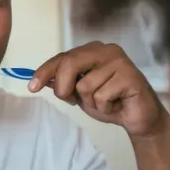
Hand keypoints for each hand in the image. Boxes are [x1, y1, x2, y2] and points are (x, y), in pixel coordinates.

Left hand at [28, 41, 168, 137]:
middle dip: (64, 88)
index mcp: (92, 51)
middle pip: (69, 64)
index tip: (32, 87)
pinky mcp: (130, 76)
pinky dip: (104, 107)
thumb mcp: (79, 93)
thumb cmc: (109, 102)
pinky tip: (116, 104)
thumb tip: (41, 79)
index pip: (62, 57)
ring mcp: (120, 62)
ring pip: (85, 85)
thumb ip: (63, 83)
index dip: (44, 72)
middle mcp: (106, 51)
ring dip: (90, 102)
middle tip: (73, 101)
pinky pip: (102, 96)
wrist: (137, 118)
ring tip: (105, 101)